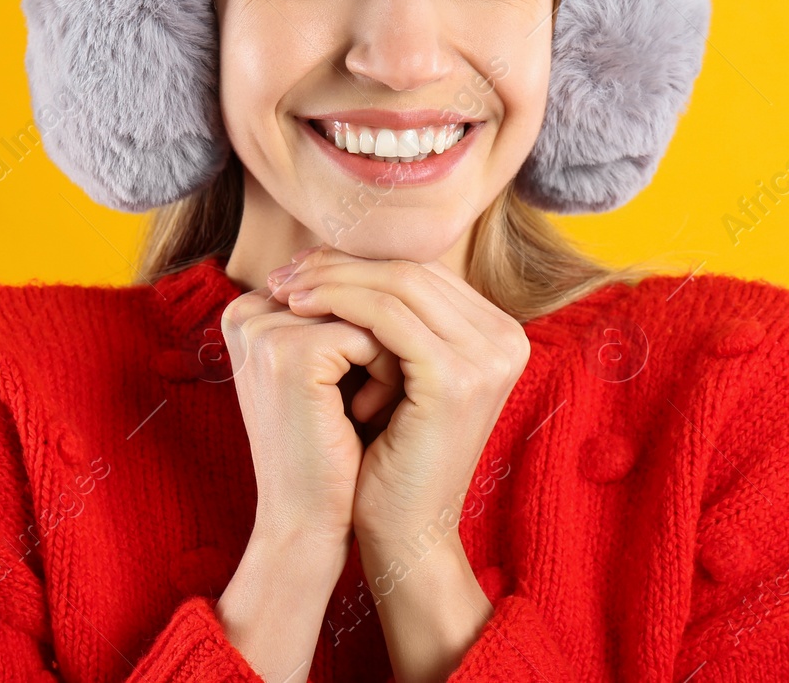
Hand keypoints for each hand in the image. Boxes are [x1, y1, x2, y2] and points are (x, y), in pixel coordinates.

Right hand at [213, 286, 401, 680]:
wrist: (307, 525)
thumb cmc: (329, 451)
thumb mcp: (332, 370)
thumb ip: (345, 313)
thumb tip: (406, 263)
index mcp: (249, 309)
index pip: (343, 279)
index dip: (376, 325)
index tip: (362, 382)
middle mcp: (246, 310)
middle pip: (358, 288)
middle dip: (386, 338)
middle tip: (383, 391)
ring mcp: (264, 329)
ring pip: (372, 309)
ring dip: (394, 355)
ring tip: (378, 404)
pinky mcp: (290, 352)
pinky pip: (374, 335)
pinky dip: (389, 374)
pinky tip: (367, 416)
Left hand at [267, 248, 529, 682]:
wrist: (406, 533)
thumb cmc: (390, 455)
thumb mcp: (397, 374)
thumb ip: (391, 319)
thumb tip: (336, 255)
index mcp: (499, 335)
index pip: (424, 271)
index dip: (359, 262)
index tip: (303, 267)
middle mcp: (506, 340)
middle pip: (413, 270)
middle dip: (341, 264)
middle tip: (284, 273)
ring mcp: (488, 358)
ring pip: (398, 285)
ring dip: (331, 280)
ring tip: (282, 291)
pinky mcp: (456, 377)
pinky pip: (387, 317)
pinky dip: (337, 304)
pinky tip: (296, 310)